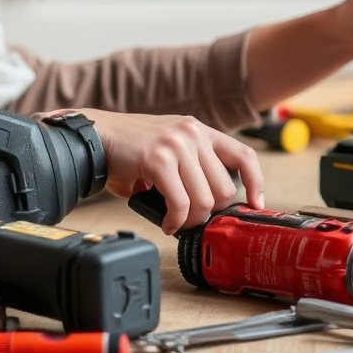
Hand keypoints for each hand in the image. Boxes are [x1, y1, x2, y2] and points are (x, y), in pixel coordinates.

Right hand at [69, 108, 263, 234]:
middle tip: (189, 218)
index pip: (243, 155)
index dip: (255, 182)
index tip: (255, 204)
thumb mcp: (170, 151)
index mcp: (200, 130)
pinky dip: (175, 220)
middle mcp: (193, 133)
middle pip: (224, 188)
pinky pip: (181, 203)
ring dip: (190, 220)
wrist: (97, 137)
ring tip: (175, 221)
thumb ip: (192, 169)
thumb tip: (209, 207)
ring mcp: (177, 144)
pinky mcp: (159, 159)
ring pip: (204, 199)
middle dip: (208, 212)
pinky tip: (166, 222)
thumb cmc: (131, 151)